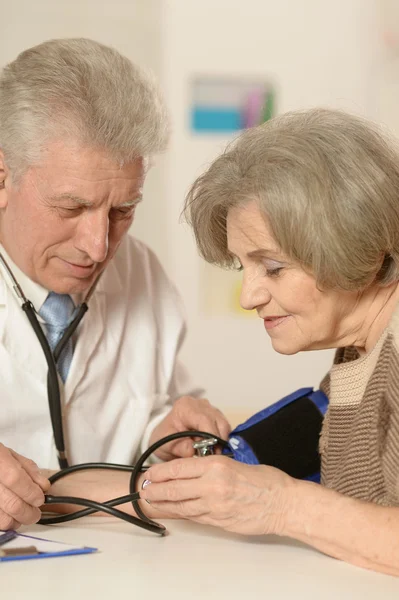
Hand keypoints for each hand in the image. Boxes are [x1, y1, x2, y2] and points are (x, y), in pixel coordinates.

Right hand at [0, 443, 49, 529]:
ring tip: (22, 516)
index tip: (40, 499)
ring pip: (2, 520)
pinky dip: (4, 523)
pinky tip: (9, 517)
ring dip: (16, 522)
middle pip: (12, 504)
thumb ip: (28, 469)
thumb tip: (43, 487)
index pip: (16, 479)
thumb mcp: (9, 454)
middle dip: (29, 513)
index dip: (31, 492)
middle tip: (36, 513)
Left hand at [140, 455, 294, 534]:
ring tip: (152, 501)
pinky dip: (181, 514)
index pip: (180, 468)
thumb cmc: (267, 481)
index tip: (150, 473)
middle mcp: (213, 485)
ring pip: (182, 505)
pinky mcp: (220, 521)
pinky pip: (195, 516)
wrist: (284, 504)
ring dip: (164, 503)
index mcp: (217, 466)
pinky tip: (173, 512)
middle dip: (157, 489)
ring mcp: (215, 505)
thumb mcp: (236, 464)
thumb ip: (214, 468)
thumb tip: (194, 471)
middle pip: (175, 488)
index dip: (161, 472)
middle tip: (144, 489)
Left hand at [149, 396, 230, 460]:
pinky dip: (221, 439)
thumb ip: (179, 448)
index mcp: (185, 407)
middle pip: (218, 421)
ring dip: (220, 440)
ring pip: (224, 425)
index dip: (211, 436)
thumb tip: (193, 450)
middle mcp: (200, 404)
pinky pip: (225, 428)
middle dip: (217, 440)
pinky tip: (212, 447)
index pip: (204, 419)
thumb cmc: (164, 440)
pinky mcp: (216, 415)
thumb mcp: (166, 446)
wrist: (165, 438)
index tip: (211, 452)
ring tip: (210, 452)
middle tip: (212, 456)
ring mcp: (209, 408)